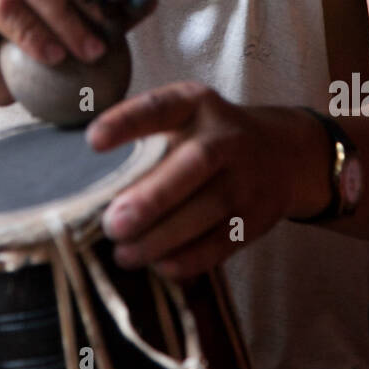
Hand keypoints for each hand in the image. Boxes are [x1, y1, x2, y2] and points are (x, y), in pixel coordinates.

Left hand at [86, 83, 327, 278]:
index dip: (127, 122)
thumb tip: (87, 185)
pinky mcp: (257, 217)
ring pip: (208, 209)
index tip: (93, 141)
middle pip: (195, 164)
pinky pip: (223, 243)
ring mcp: (247, 178)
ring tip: (124, 254)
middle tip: (112, 225)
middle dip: (153, 198)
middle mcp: (225, 137)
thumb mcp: (181, 117)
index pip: (160, 107)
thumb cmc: (204, 137)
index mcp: (195, 103)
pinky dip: (190, 259)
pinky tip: (160, 265)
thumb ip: (144, 140)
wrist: (280, 154)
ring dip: (164, 237)